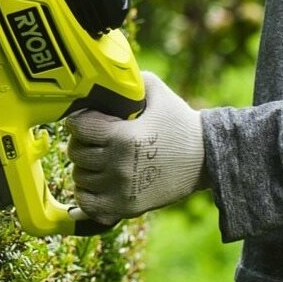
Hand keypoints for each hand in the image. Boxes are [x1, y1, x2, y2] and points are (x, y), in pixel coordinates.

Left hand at [69, 71, 204, 224]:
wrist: (207, 159)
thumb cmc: (180, 124)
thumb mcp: (158, 92)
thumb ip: (130, 80)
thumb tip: (106, 74)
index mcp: (124, 137)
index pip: (78, 127)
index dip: (81, 120)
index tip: (91, 120)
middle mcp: (119, 166)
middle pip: (75, 152)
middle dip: (83, 141)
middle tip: (97, 139)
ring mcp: (122, 189)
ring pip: (80, 177)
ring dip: (86, 166)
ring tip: (101, 158)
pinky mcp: (126, 207)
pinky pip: (88, 203)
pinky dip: (88, 192)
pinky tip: (100, 181)